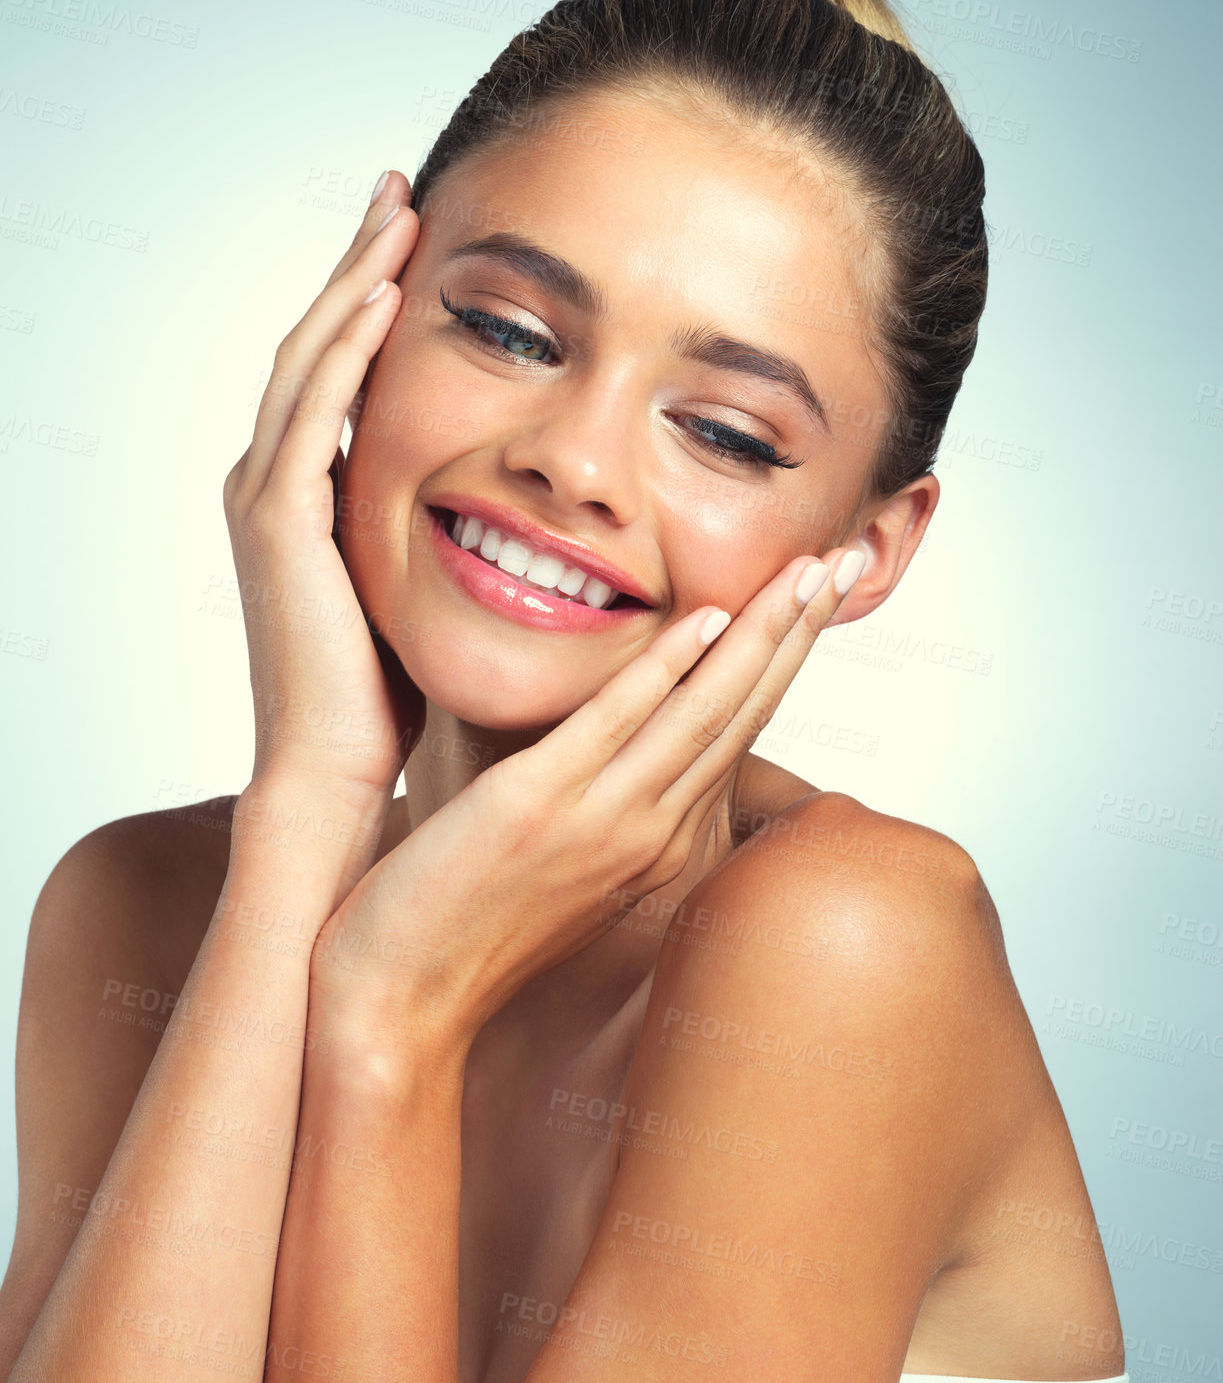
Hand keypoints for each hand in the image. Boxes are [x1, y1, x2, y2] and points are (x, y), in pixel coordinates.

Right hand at [223, 171, 425, 838]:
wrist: (334, 775)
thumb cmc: (387, 697)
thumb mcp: (417, 587)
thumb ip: (436, 529)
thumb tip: (505, 501)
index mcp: (309, 495)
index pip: (341, 371)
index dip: (373, 299)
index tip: (420, 239)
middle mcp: (275, 482)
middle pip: (319, 344)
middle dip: (358, 262)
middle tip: (399, 188)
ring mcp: (268, 498)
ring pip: (310, 359)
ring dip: (351, 279)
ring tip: (396, 210)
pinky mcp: (279, 522)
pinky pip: (312, 412)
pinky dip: (343, 349)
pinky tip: (381, 293)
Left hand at [309, 545, 866, 1047]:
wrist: (401, 1003)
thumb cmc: (463, 923)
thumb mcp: (559, 855)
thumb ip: (597, 792)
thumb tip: (607, 728)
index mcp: (658, 838)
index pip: (737, 729)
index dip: (782, 657)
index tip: (810, 594)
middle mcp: (650, 831)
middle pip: (743, 712)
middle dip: (797, 632)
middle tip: (840, 559)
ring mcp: (601, 821)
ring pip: (705, 713)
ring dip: (762, 636)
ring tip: (806, 573)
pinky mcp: (538, 808)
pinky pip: (616, 725)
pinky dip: (667, 670)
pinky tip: (705, 619)